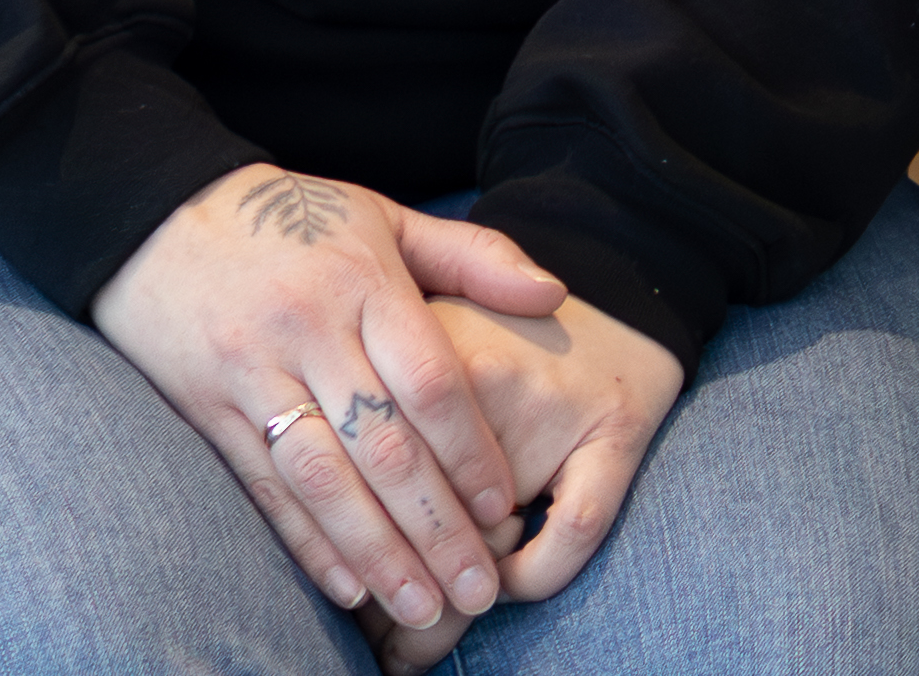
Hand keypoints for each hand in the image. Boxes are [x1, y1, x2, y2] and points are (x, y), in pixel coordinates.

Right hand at [91, 162, 567, 633]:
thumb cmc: (292, 218)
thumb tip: (556, 294)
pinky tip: (347, 587)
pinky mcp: (203, 410)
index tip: (504, 508)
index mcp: (363, 283)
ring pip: (323, 480)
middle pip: (382, 446)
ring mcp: (251, 374)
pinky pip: (261, 487)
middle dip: (435, 526)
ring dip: (377, 552)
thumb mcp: (384, 216)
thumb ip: (473, 256)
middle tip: (478, 590)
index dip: (469, 451)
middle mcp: (308, 332)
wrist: (156, 213)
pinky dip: (304, 543)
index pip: (429, 381)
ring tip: (423, 607)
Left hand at [306, 287, 690, 662]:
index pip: (367, 467)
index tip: (340, 592)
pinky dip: (540, 571)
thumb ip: (360, 389)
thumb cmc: (499, 322)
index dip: (346, 541)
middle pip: (421, 511)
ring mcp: (553, 407)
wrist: (615, 279)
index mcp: (420, 348)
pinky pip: (571, 527)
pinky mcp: (618, 429)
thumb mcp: (420, 324)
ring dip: (451, 606)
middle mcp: (483, 378)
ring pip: (487, 536)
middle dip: (394, 589)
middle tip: (379, 646)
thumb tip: (300, 490)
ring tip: (414, 652)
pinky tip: (514, 585)